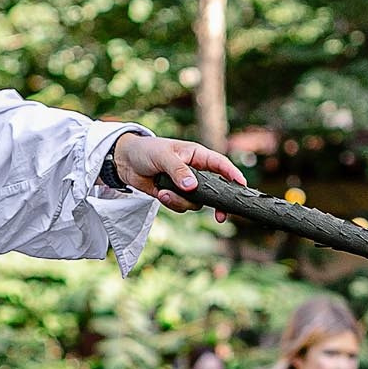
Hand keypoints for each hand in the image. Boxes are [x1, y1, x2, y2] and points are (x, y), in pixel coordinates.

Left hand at [108, 132, 246, 214]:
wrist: (125, 163)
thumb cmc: (146, 151)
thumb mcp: (163, 157)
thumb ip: (179, 171)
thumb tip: (193, 187)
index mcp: (197, 155)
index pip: (220, 165)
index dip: (233, 175)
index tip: (242, 186)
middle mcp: (195, 171)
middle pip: (215, 189)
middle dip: (216, 203)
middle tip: (220, 216)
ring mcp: (185, 185)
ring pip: (195, 202)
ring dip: (181, 201)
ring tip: (164, 192)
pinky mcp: (175, 195)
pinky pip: (181, 206)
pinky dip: (172, 203)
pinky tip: (160, 193)